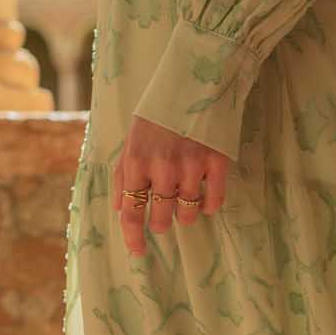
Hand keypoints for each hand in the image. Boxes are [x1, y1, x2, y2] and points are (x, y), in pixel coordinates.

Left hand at [112, 115, 229, 257]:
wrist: (194, 83)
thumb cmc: (158, 117)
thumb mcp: (132, 142)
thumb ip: (123, 177)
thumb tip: (119, 210)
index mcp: (136, 163)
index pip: (131, 212)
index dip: (133, 237)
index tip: (139, 252)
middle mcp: (162, 168)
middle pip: (161, 219)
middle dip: (162, 221)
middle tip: (165, 212)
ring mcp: (191, 167)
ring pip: (188, 214)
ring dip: (186, 214)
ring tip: (185, 198)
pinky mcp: (216, 163)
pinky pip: (213, 203)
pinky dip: (209, 206)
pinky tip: (204, 195)